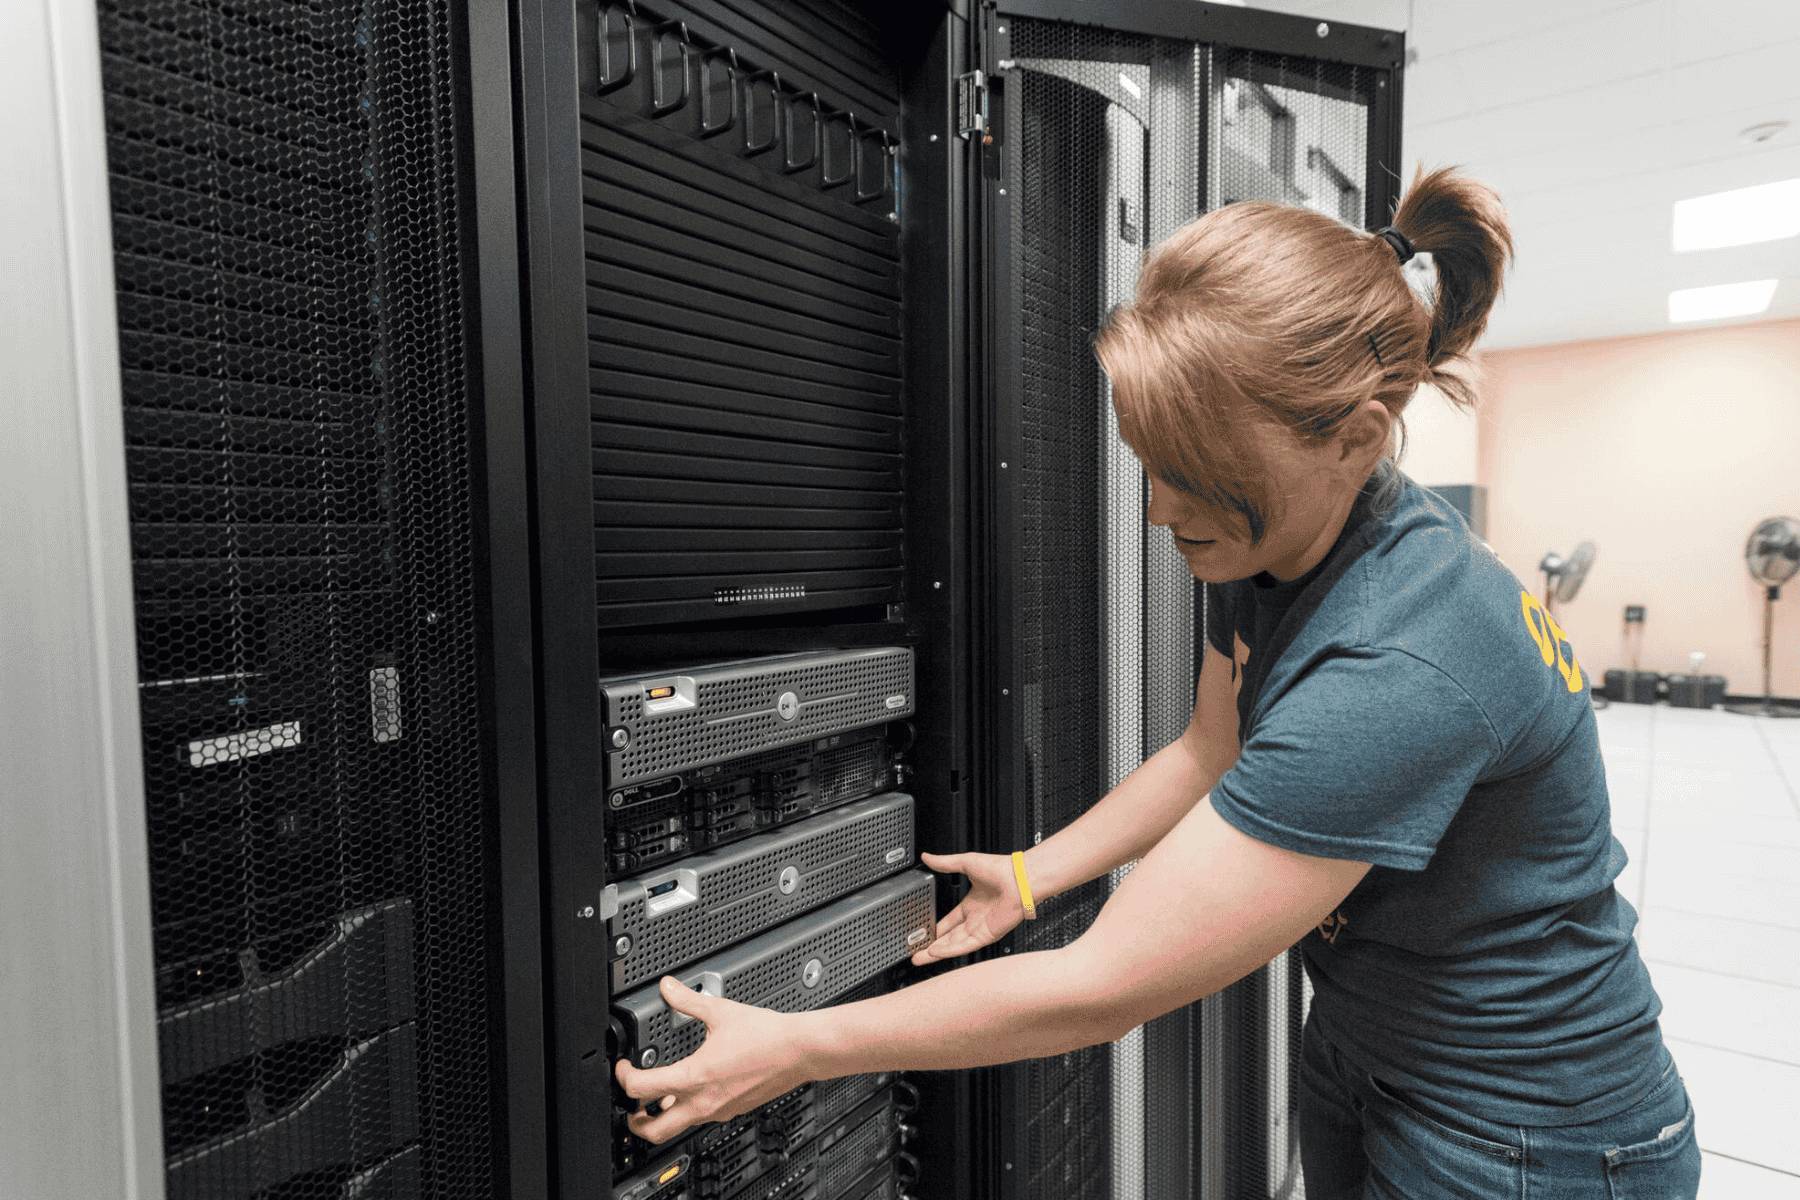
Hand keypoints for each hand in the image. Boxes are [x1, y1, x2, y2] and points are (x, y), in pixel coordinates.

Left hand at [614, 977, 810, 1145]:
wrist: (799, 1051)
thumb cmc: (766, 1035)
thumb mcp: (720, 1011)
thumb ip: (688, 1000)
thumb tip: (668, 988)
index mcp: (695, 1077)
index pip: (642, 1089)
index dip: (624, 1079)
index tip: (624, 1068)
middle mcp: (704, 1101)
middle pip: (655, 1131)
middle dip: (636, 1122)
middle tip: (630, 1107)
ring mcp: (718, 1110)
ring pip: (679, 1128)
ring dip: (662, 1119)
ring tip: (657, 1100)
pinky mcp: (732, 1110)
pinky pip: (701, 1119)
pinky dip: (688, 1111)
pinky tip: (693, 1090)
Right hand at [910, 851, 1026, 965]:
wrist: (1019, 878)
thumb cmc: (1001, 868)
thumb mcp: (965, 862)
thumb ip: (944, 863)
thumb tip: (928, 857)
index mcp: (971, 903)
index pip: (949, 920)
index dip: (936, 928)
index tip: (923, 932)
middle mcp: (975, 918)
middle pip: (949, 937)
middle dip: (932, 945)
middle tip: (916, 951)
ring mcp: (980, 928)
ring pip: (954, 945)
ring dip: (937, 952)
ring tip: (920, 958)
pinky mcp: (986, 935)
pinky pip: (965, 946)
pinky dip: (950, 950)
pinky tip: (936, 953)